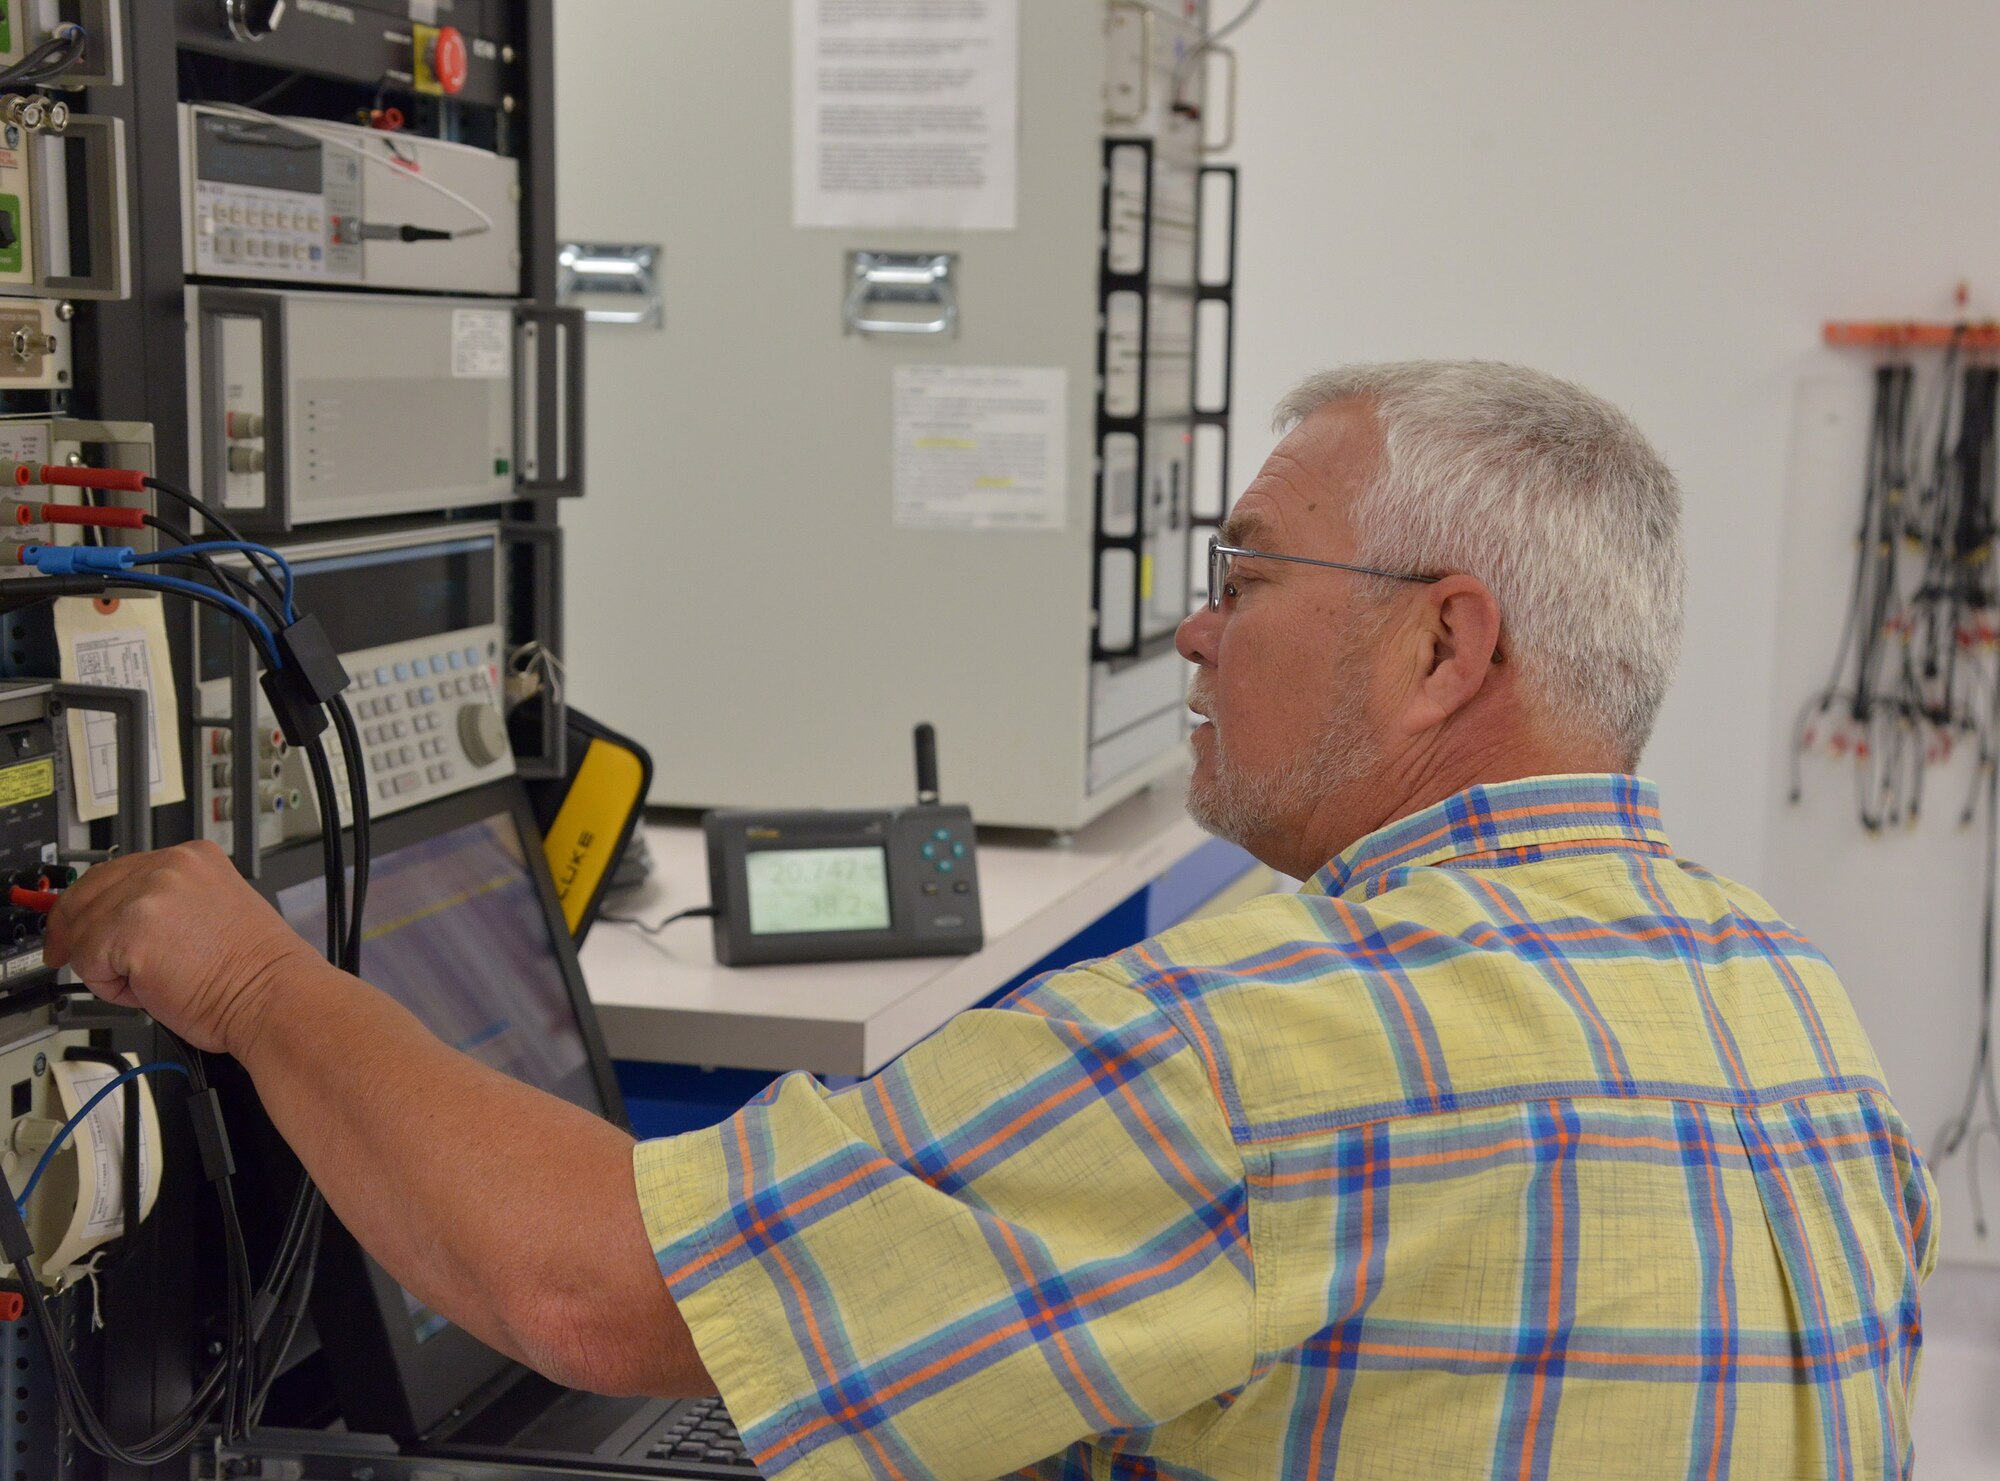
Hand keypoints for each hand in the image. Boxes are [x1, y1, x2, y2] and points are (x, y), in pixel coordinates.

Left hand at [43, 840, 327, 1056]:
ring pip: (84, 930)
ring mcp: (151, 893)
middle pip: (87, 893)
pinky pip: (86, 961)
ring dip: (104, 964)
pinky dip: (109, 986)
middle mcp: (171, 865)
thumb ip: (168, 903)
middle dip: (76, 932)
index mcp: (194, 857)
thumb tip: (119, 920)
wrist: (273, 997)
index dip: (91, 905)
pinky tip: (149, 988)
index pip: (115, 871)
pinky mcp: (132, 929)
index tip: (77, 925)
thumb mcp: (212, 910)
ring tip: (151, 980)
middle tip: (74, 959)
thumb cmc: (253, 972)